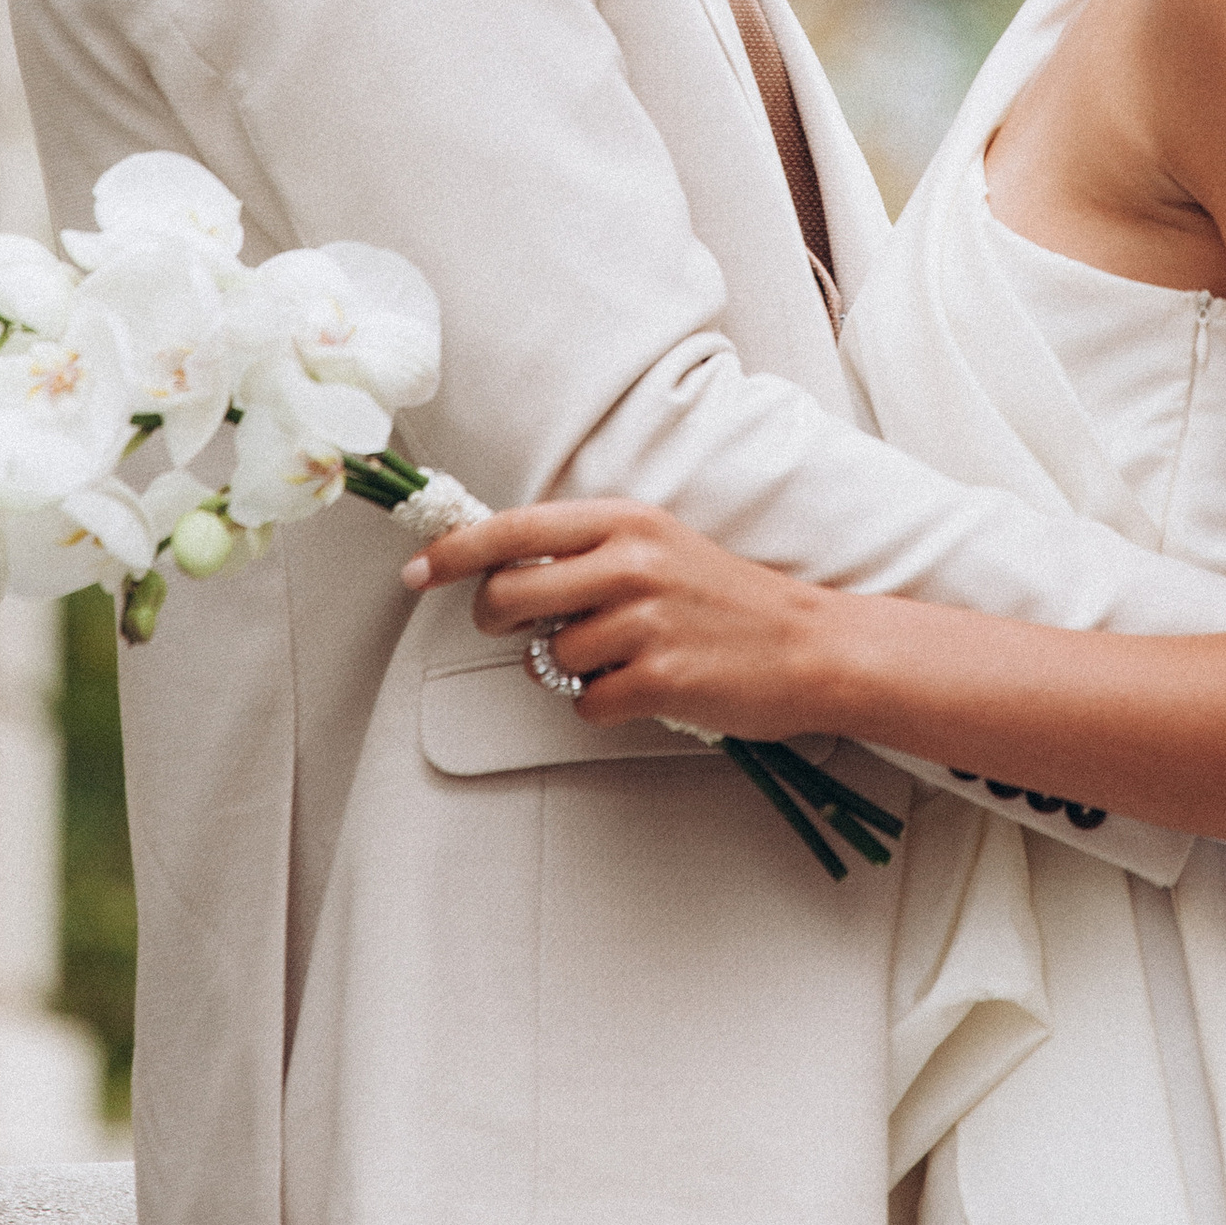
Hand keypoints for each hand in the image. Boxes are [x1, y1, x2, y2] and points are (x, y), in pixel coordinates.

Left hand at [402, 495, 838, 737]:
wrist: (809, 645)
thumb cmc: (726, 599)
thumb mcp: (657, 546)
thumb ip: (586, 551)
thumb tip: (503, 569)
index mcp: (626, 520)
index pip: (513, 529)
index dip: (453, 553)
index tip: (416, 572)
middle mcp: (630, 562)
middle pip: (506, 596)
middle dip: (498, 622)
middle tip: (524, 631)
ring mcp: (644, 621)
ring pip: (546, 658)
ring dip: (568, 668)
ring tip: (620, 657)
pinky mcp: (658, 677)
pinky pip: (585, 703)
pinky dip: (603, 704)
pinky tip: (643, 687)